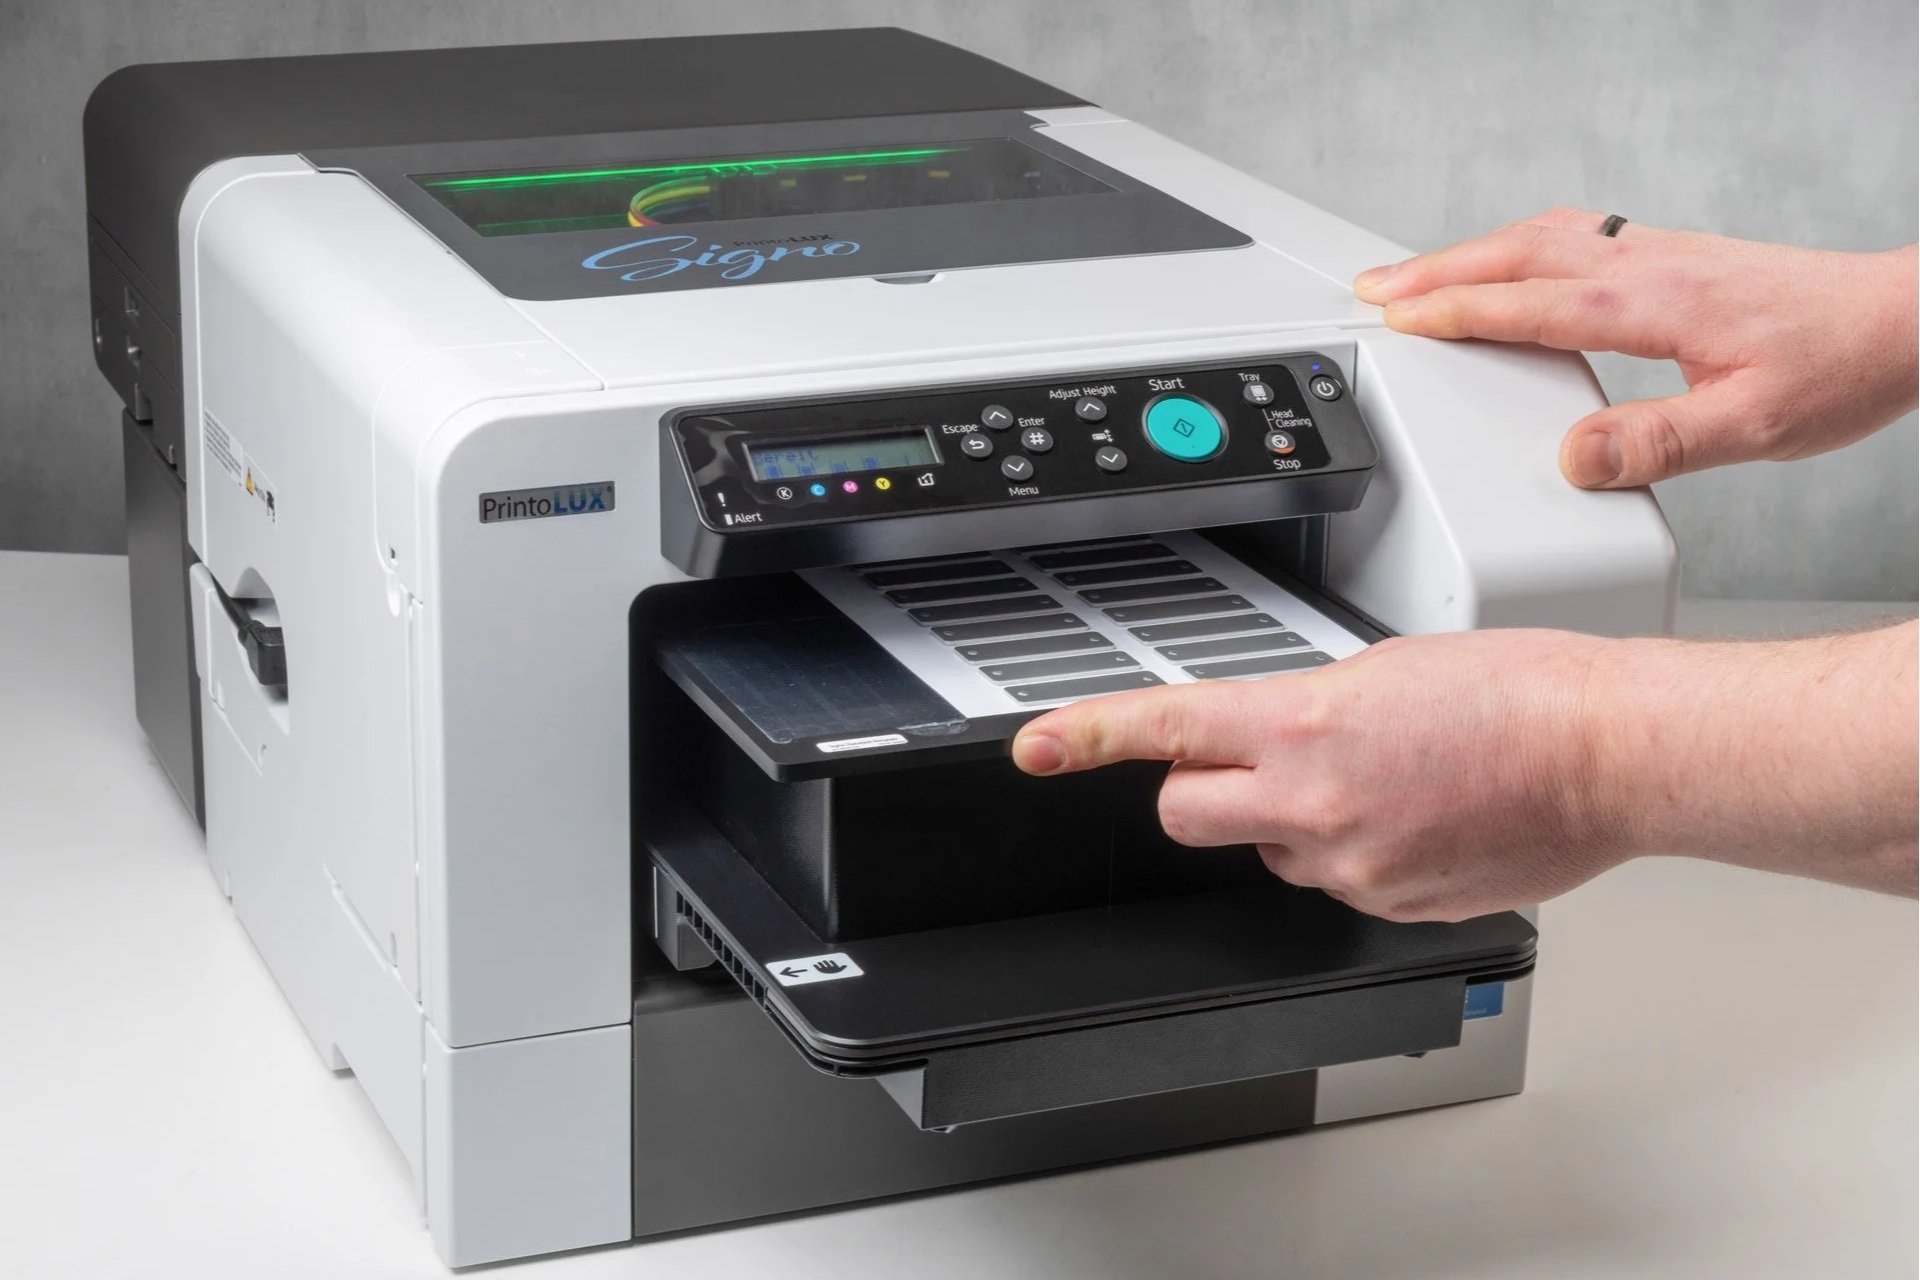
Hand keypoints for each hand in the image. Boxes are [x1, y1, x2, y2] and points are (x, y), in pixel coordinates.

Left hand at [1011, 623, 1918, 918]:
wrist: (1608, 751)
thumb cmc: (1524, 687)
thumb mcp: (1391, 663)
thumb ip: (1310, 704)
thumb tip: (1282, 733)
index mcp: (1305, 723)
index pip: (1165, 728)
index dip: (1087, 737)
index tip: (1039, 747)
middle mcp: (1314, 803)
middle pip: (1188, 814)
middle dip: (1202, 791)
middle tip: (1248, 767)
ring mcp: (1352, 865)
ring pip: (1268, 853)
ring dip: (1291, 822)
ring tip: (1376, 783)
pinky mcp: (1390, 905)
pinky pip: (1335, 882)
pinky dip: (1354, 854)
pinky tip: (1412, 817)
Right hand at [1353, 208, 1917, 487]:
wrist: (1903, 320)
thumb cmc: (1840, 368)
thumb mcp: (1754, 427)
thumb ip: (1658, 443)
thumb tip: (1574, 457)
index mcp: (1649, 305)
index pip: (1527, 304)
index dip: (1454, 311)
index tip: (1397, 319)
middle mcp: (1645, 267)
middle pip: (1516, 254)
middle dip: (1435, 271)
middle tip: (1374, 288)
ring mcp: (1658, 254)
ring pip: (1540, 237)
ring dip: (1469, 253)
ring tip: (1417, 272)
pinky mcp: (1673, 256)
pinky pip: (1571, 236)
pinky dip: (1517, 244)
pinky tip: (1513, 259)